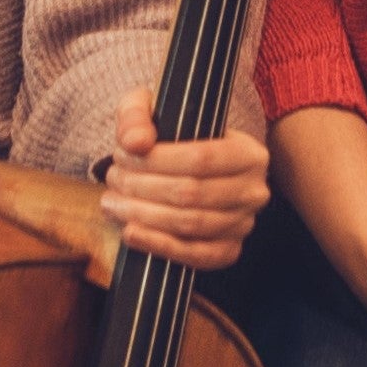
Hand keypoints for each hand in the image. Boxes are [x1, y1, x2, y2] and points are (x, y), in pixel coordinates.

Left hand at [99, 88, 271, 270]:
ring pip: (190, 224)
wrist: (186, 171)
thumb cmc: (172, 138)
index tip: (121, 156)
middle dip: (142, 188)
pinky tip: (131, 232)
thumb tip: (135, 143)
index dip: (156, 160)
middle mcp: (253, 190)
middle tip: (113, 180)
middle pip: (192, 193)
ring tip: (113, 203)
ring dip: (143, 215)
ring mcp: (243, 224)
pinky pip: (196, 256)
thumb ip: (137, 116)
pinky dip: (159, 246)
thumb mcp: (153, 111)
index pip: (202, 158)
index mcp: (249, 152)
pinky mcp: (229, 250)